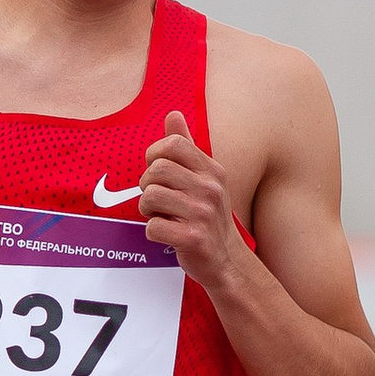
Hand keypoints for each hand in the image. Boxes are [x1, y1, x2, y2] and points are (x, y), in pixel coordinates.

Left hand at [137, 111, 238, 283]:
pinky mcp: (192, 238)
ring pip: (150, 197)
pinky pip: (152, 227)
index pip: (173, 144)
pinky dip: (153, 233)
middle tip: (157, 199)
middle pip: (156, 170)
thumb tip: (173, 114)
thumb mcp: (205, 178)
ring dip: (147, 210)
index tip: (157, 172)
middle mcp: (210, 188)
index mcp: (212, 170)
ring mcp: (202, 214)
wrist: (227, 261)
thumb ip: (187, 147)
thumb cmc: (209, 217)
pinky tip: (167, 234)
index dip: (155, 155)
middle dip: (147, 185)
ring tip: (162, 216)